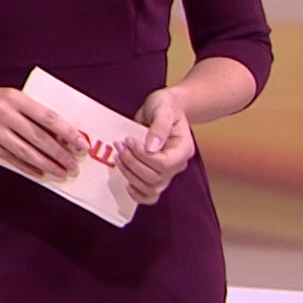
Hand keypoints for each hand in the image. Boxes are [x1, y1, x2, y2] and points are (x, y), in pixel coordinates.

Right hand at [0, 80, 84, 178]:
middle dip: (59, 153)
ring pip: (25, 151)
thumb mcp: (11, 97)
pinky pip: (10, 158)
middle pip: (38, 137)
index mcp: (15, 98)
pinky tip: (40, 173)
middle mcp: (3, 113)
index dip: (67, 132)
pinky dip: (27, 167)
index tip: (81, 143)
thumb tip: (60, 134)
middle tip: (73, 164)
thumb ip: (32, 113)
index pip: (47, 116)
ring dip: (46, 163)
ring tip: (61, 171)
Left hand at [119, 88, 195, 203]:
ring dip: (129, 174)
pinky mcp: (156, 175)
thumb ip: (159, 127)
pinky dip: (137, 194)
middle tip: (119, 145)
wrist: (165, 108)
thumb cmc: (166, 106)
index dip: (142, 155)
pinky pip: (150, 196)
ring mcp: (167, 173)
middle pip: (154, 178)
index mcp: (183, 149)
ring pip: (150, 188)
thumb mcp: (164, 109)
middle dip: (132, 162)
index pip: (163, 164)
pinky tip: (126, 183)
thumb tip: (151, 147)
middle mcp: (177, 165)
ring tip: (118, 156)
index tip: (129, 140)